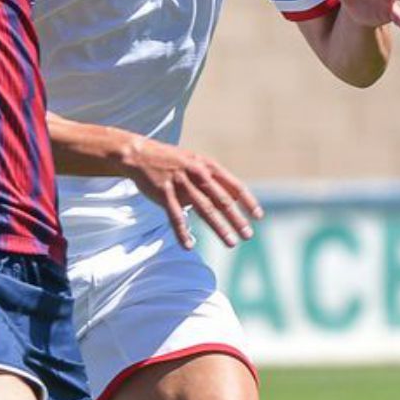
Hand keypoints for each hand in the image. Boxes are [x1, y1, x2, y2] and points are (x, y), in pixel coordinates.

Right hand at [122, 134, 261, 249]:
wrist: (140, 154)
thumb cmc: (172, 161)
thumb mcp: (196, 163)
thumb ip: (214, 180)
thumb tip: (234, 198)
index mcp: (208, 166)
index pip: (234, 186)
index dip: (248, 201)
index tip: (258, 217)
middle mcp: (197, 174)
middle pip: (222, 200)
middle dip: (237, 219)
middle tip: (248, 235)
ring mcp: (180, 183)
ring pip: (204, 209)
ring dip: (219, 228)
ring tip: (231, 243)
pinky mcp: (163, 193)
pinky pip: (175, 216)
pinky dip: (182, 232)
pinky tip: (189, 245)